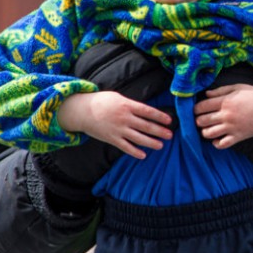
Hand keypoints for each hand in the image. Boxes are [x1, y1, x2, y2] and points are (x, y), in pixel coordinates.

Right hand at [57, 91, 171, 158]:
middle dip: (159, 131)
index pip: (147, 111)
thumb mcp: (118, 98)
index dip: (159, 116)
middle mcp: (124, 118)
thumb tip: (146, 111)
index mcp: (127, 105)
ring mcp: (118, 129)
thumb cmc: (102, 102)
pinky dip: (134, 152)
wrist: (82, 111)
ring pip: (138, 138)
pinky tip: (143, 155)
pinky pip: (125, 147)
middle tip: (170, 135)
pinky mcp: (111, 139)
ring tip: (161, 145)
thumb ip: (132, 105)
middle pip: (146, 126)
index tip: (169, 120)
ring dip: (151, 142)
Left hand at [194, 84, 252, 148]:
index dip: (195, 109)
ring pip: (208, 134)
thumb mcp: (237, 87)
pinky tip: (217, 139)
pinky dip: (216, 143)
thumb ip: (220, 90)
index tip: (197, 110)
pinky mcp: (238, 136)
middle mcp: (226, 115)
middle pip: (201, 121)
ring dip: (205, 132)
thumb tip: (206, 94)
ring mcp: (232, 127)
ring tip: (208, 129)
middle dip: (198, 121)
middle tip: (201, 120)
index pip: (201, 107)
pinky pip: (221, 144)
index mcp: (225, 101)